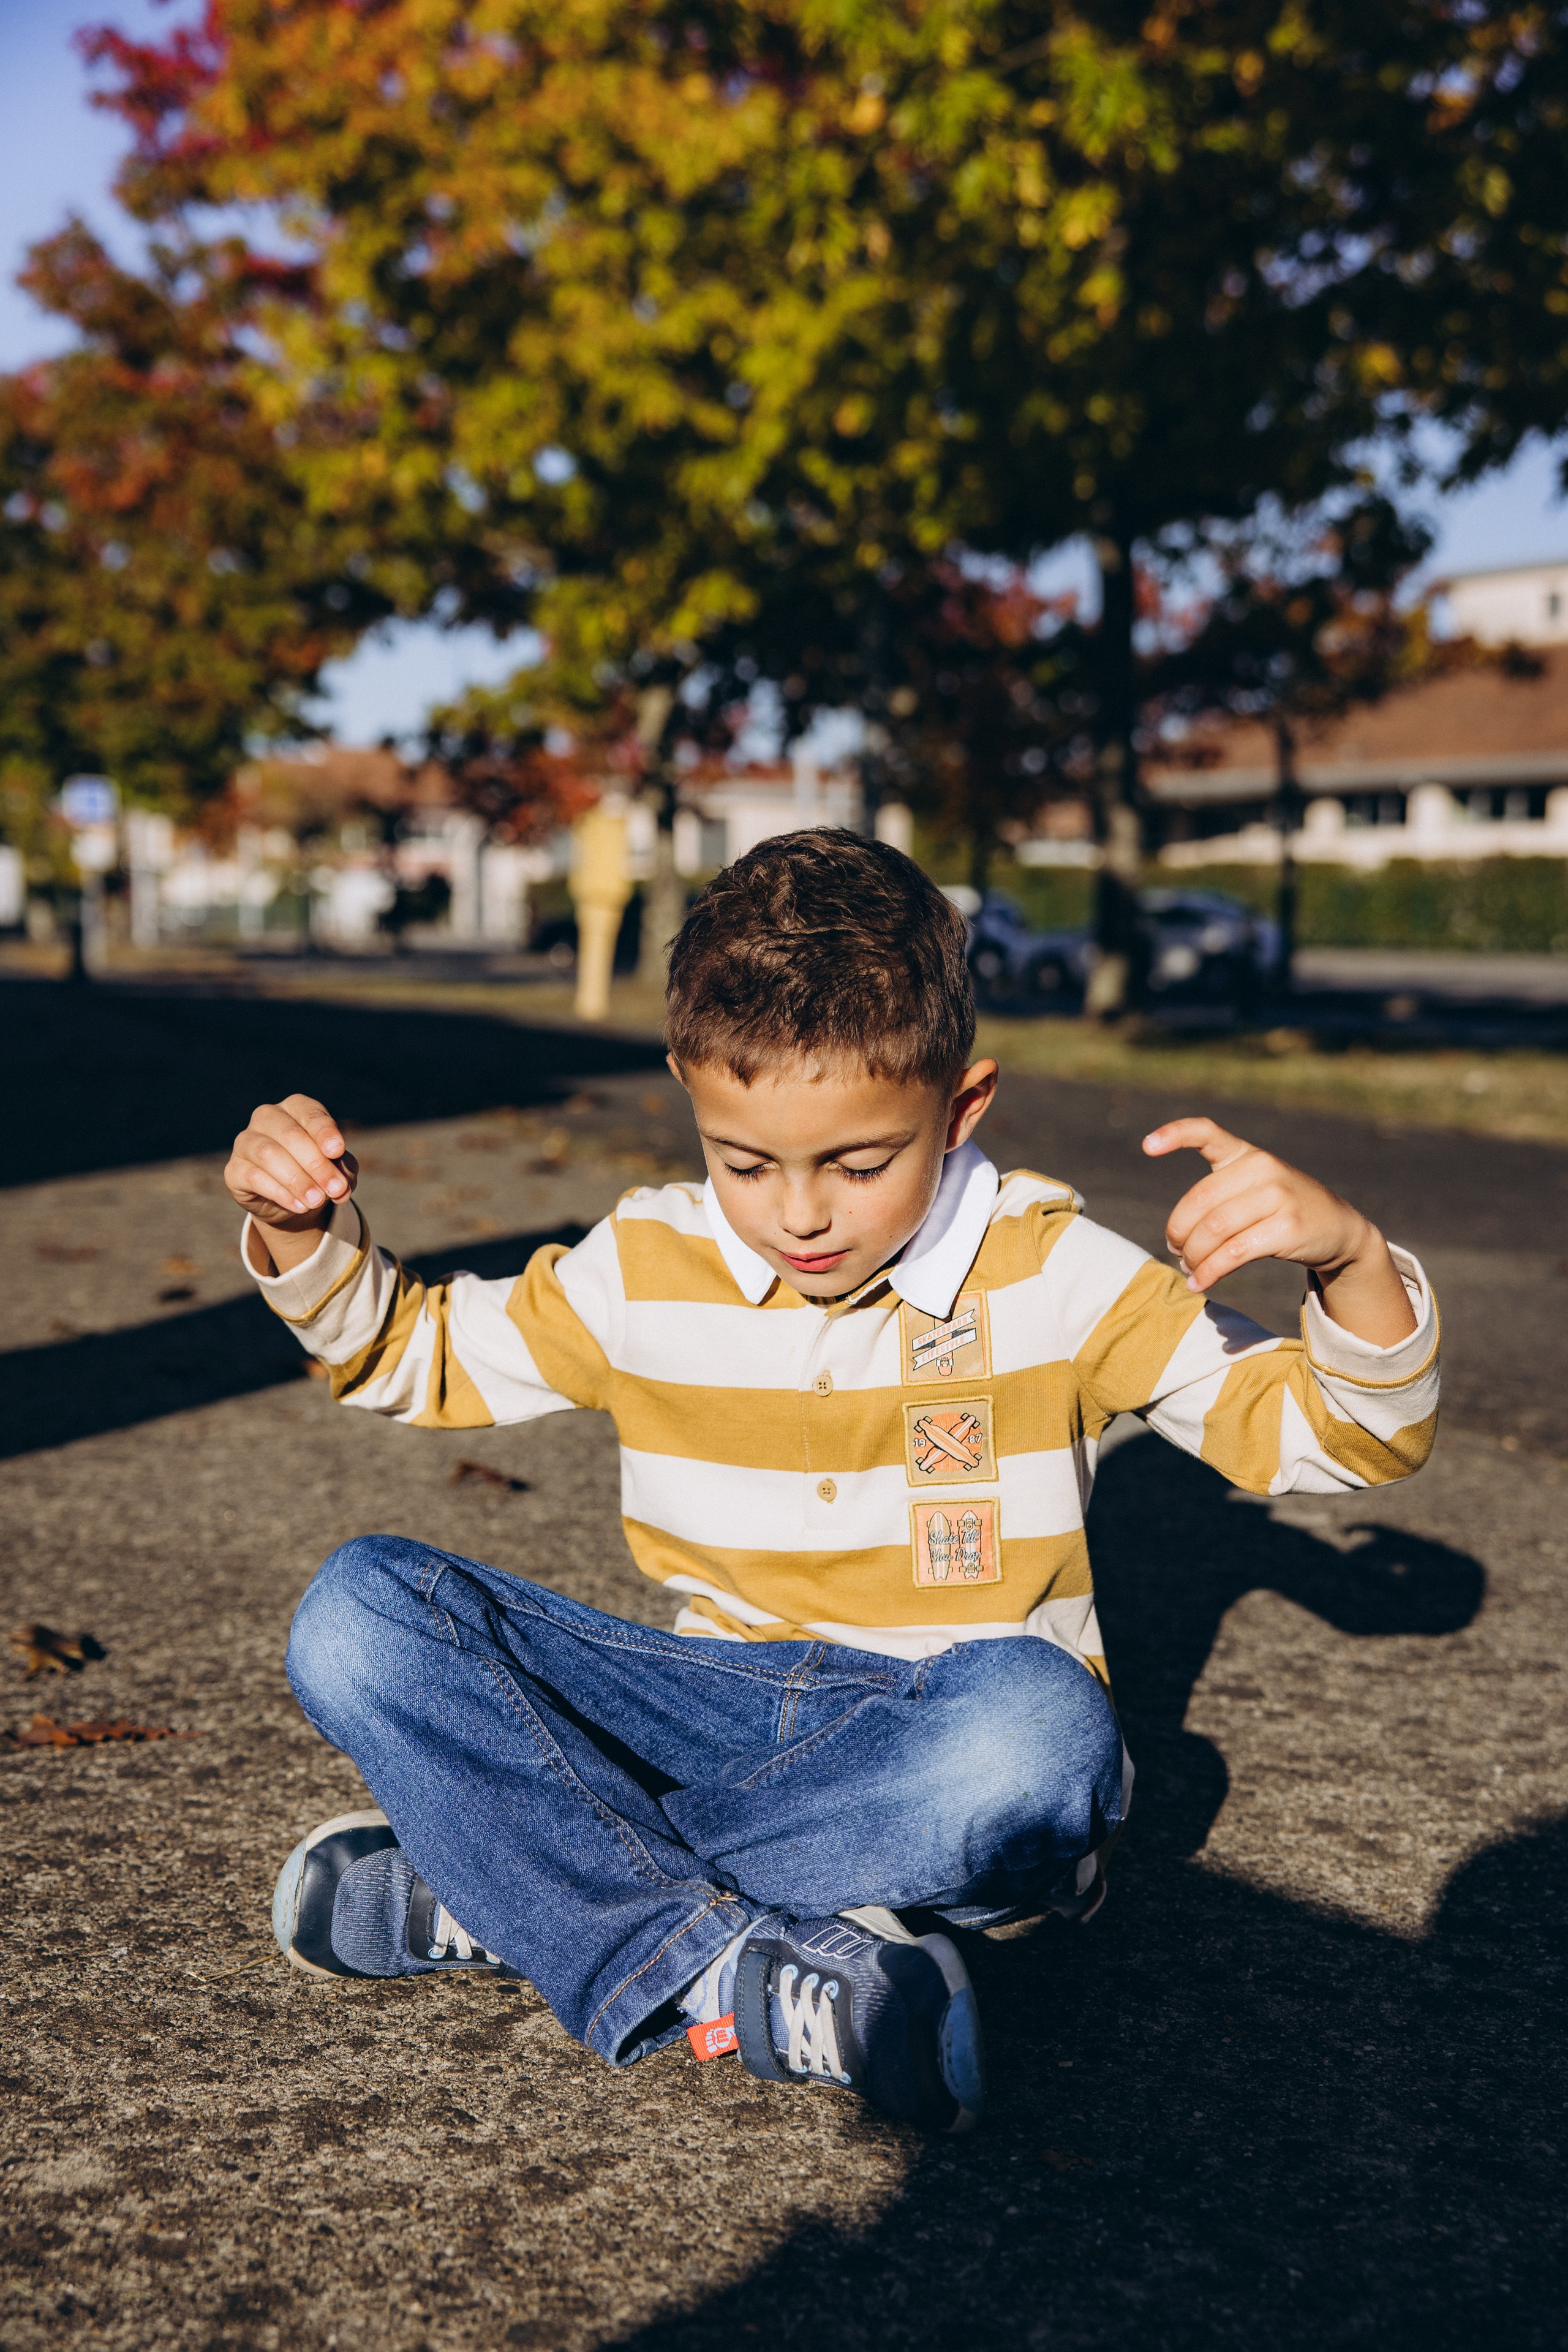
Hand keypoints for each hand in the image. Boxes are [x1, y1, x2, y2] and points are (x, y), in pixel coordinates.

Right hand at [225, 1095, 357, 1231]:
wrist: (291, 1200)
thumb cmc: (317, 1172)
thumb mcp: (337, 1169)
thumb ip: (343, 1170)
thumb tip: (340, 1185)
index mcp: (295, 1108)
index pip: (310, 1113)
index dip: (324, 1131)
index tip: (337, 1151)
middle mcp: (267, 1118)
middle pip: (290, 1135)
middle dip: (316, 1164)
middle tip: (335, 1189)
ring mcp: (245, 1142)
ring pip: (269, 1154)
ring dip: (298, 1180)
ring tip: (317, 1202)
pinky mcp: (234, 1169)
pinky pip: (254, 1177)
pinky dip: (280, 1193)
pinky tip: (299, 1206)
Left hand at [1142, 1116, 1416, 1345]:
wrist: (1338, 1228)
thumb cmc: (1283, 1210)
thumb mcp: (1256, 1188)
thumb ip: (1218, 1198)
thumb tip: (1177, 1240)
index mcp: (1247, 1155)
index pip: (1208, 1133)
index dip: (1175, 1135)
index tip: (1148, 1146)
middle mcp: (1262, 1168)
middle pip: (1199, 1203)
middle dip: (1179, 1233)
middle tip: (1177, 1251)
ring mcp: (1277, 1197)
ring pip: (1213, 1231)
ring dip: (1194, 1257)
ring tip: (1189, 1270)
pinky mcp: (1287, 1228)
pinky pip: (1233, 1253)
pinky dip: (1210, 1272)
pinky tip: (1201, 1282)